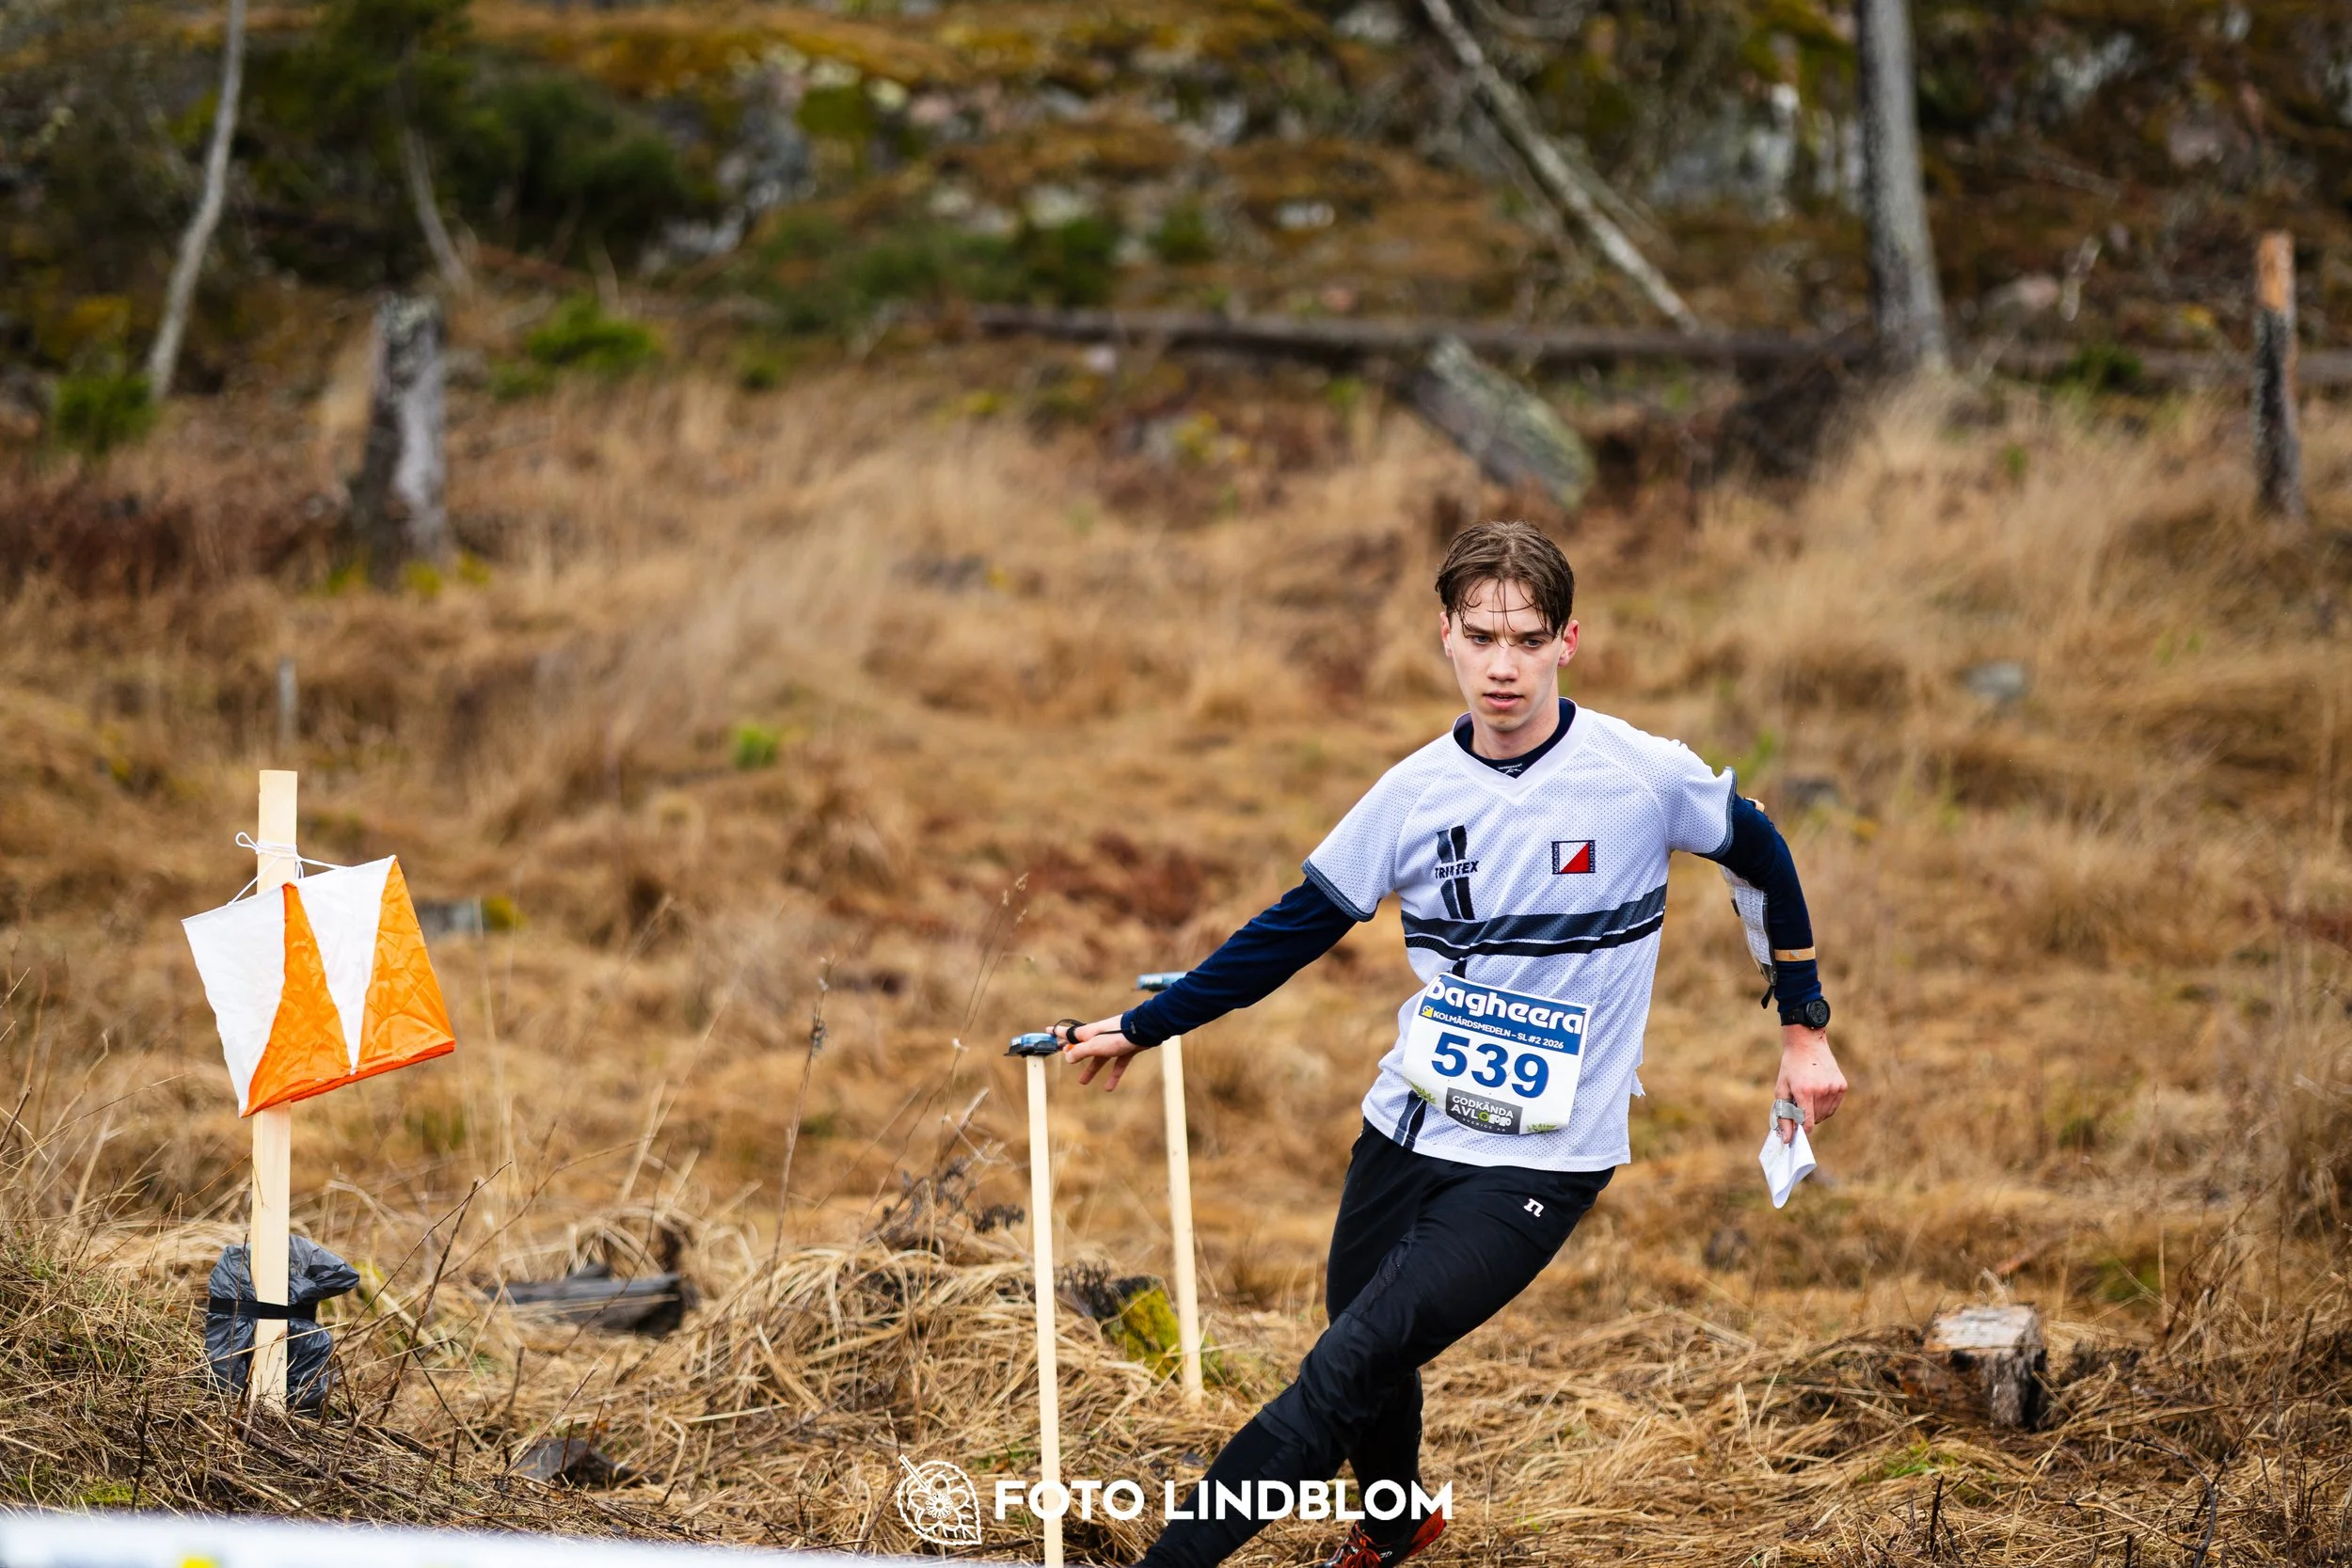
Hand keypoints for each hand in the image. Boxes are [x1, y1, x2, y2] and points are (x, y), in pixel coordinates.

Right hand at [1063, 1015, 1145, 1091]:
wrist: (1144, 1030)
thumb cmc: (1117, 1035)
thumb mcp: (1094, 1045)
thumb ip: (1080, 1051)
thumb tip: (1067, 1058)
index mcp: (1089, 1033)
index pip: (1069, 1033)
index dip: (1058, 1033)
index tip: (1048, 1030)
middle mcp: (1099, 1036)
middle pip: (1083, 1047)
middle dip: (1073, 1054)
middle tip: (1065, 1059)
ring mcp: (1112, 1043)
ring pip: (1099, 1058)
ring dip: (1091, 1069)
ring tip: (1082, 1082)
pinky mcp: (1125, 1049)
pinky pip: (1116, 1064)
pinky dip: (1113, 1075)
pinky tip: (1109, 1087)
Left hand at [1775, 1024, 1845, 1142]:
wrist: (1807, 1044)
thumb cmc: (1791, 1068)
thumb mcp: (1781, 1090)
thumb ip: (1784, 1116)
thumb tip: (1787, 1140)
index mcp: (1804, 1091)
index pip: (1807, 1122)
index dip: (1802, 1130)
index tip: (1797, 1132)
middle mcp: (1822, 1090)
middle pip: (1816, 1119)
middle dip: (1806, 1117)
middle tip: (1799, 1103)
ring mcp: (1834, 1087)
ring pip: (1825, 1114)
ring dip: (1816, 1111)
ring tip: (1808, 1096)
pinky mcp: (1842, 1085)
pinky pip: (1834, 1106)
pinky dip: (1826, 1105)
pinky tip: (1818, 1092)